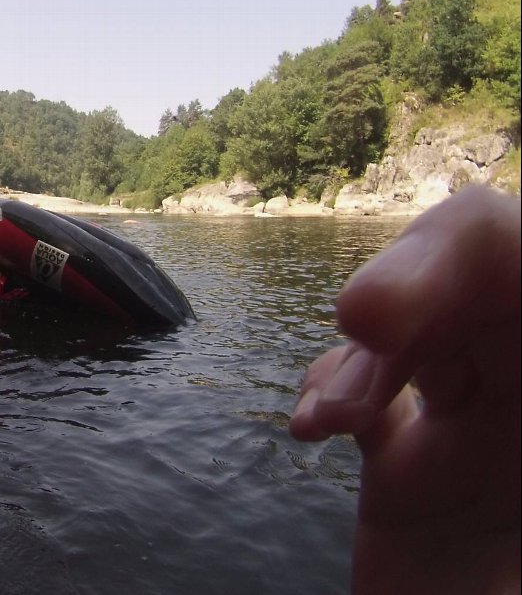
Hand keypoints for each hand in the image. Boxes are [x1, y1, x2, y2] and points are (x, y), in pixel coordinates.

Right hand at [290, 185, 519, 594]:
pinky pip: (372, 385)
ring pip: (414, 324)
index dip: (448, 261)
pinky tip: (319, 430)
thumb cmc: (490, 593)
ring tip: (330, 422)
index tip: (372, 320)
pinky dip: (333, 389)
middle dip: (403, 291)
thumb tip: (394, 419)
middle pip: (469, 272)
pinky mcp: (422, 462)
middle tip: (361, 335)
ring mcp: (483, 426)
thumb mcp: (508, 566)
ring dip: (356, 358)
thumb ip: (490, 475)